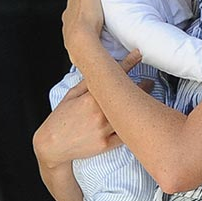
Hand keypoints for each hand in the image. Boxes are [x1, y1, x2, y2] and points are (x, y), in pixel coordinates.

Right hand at [33, 51, 143, 166]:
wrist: (52, 144)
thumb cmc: (61, 117)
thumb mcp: (71, 95)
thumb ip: (87, 83)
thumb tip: (100, 70)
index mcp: (90, 99)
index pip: (111, 78)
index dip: (128, 64)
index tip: (138, 55)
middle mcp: (99, 113)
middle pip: (126, 97)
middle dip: (142, 87)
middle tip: (149, 83)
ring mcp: (103, 130)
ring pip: (129, 116)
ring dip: (140, 107)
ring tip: (147, 102)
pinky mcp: (106, 145)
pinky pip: (126, 135)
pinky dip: (132, 127)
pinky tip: (138, 121)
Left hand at [62, 0, 103, 66]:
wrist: (83, 43)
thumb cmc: (88, 16)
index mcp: (72, 4)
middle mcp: (68, 17)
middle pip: (79, 11)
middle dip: (88, 11)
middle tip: (102, 12)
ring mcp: (70, 31)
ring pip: (80, 25)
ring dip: (89, 25)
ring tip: (102, 27)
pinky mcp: (75, 44)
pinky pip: (83, 39)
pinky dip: (90, 38)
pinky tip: (98, 40)